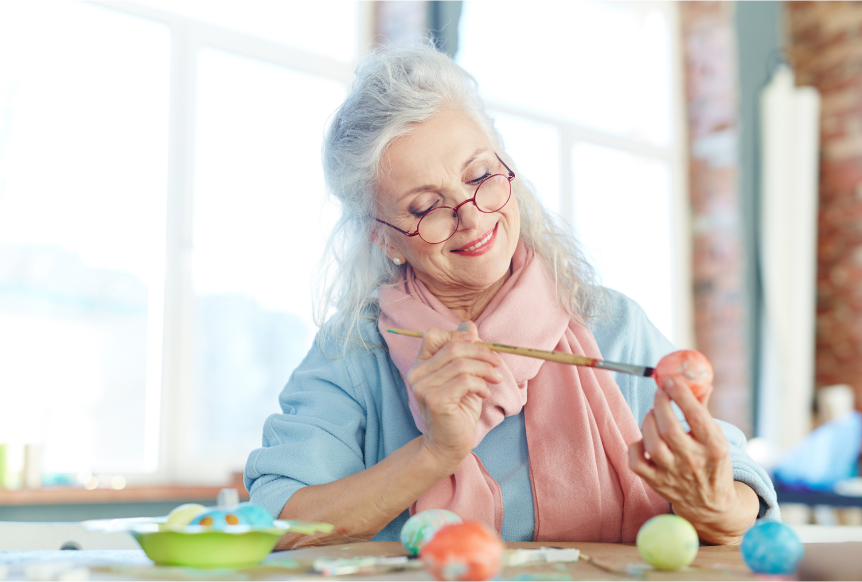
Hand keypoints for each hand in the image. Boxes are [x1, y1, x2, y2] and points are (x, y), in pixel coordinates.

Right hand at [408, 322, 502, 471]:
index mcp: (420, 365)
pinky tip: (484, 394)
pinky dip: (481, 384)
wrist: (448, 445)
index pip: (432, 335)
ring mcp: (423, 387)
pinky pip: (465, 381)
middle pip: (453, 346)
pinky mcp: (435, 400)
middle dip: (481, 351)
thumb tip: (470, 325)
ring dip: (485, 369)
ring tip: (494, 380)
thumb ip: (464, 352)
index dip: (457, 334)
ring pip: (462, 364)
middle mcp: (417, 374)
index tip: (478, 344)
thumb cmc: (457, 411)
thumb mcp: (463, 377)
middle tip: (497, 362)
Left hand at [628, 376, 757, 543]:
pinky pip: (636, 461)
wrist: (711, 506)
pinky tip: (644, 439)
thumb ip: (703, 409)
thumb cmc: (711, 463)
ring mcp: (673, 474)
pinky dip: (635, 446)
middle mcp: (694, 462)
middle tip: (660, 392)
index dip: (681, 394)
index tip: (671, 378)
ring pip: (652, 443)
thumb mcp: (717, 439)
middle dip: (661, 404)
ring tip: (653, 414)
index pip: (696, 416)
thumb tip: (700, 380)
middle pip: (669, 428)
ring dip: (648, 421)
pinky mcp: (656, 483)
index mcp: (714, 447)